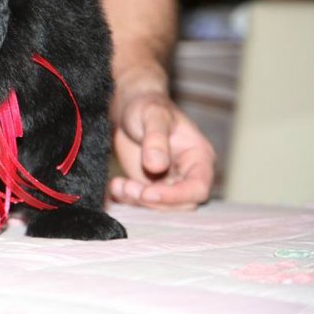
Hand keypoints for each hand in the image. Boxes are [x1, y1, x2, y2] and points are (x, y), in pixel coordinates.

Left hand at [108, 91, 214, 210]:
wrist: (129, 107)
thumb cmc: (147, 106)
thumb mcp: (153, 115)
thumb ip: (157, 139)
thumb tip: (157, 165)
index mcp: (199, 158)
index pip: (198, 189)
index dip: (176, 196)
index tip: (148, 192)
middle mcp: (188, 174)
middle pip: (180, 205)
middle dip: (153, 201)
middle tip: (128, 188)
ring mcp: (168, 182)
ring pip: (159, 207)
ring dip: (137, 202)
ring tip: (118, 186)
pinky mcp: (149, 186)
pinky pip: (141, 203)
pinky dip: (126, 200)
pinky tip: (114, 187)